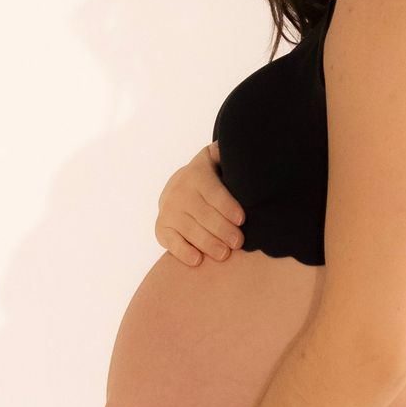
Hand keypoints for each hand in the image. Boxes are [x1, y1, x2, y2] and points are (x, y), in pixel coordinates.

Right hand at [155, 143, 245, 265]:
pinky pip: (171, 242)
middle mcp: (179, 192)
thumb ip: (227, 154)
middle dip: (222, 230)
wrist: (179, 186)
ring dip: (208, 244)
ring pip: (190, 230)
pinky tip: (197, 260)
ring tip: (224, 254)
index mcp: (197, 175)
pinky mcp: (161, 228)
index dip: (227, 206)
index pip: (213, 192)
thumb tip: (243, 146)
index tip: (242, 219)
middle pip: (203, 214)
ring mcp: (168, 211)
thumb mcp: (216, 160)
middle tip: (238, 242)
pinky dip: (183, 252)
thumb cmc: (210, 176)